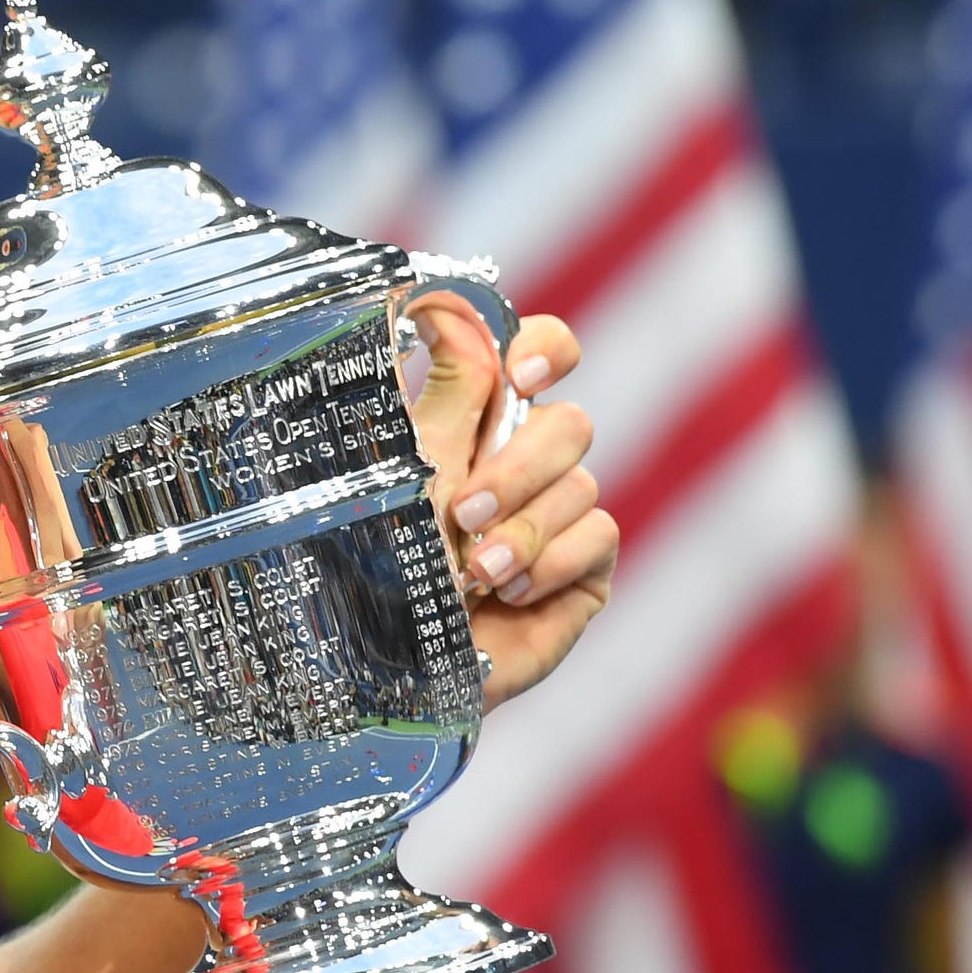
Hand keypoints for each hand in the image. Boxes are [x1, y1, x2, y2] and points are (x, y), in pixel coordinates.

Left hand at [406, 300, 618, 708]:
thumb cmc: (370, 569)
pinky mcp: (584, 572)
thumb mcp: (399, 472)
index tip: (521, 371)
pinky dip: (550, 560)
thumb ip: (440, 393)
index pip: (538, 356)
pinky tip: (504, 591)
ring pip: (582, 482)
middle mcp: (520, 467)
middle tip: (463, 510)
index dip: (545, 348)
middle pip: (570, 422)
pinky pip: (601, 534)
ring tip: (469, 570)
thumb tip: (447, 303)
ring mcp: (556, 519)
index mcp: (471, 428)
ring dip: (523, 526)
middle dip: (519, 465)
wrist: (382, 669)